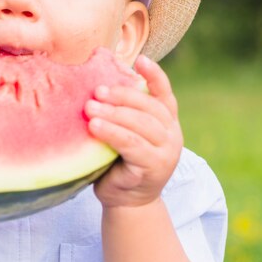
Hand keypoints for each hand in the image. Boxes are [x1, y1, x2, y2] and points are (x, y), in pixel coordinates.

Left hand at [84, 55, 182, 207]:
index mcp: (167, 120)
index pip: (164, 93)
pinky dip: (112, 133)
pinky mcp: (154, 167)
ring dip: (113, 113)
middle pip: (148, 106)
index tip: (140, 60)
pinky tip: (95, 126)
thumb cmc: (119, 161)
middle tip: (96, 91)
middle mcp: (172, 134)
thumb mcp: (124, 132)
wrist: (126, 201)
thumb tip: (98, 83)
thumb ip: (122, 112)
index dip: (154, 75)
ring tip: (89, 108)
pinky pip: (132, 144)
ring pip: (140, 124)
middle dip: (121, 96)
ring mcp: (167, 151)